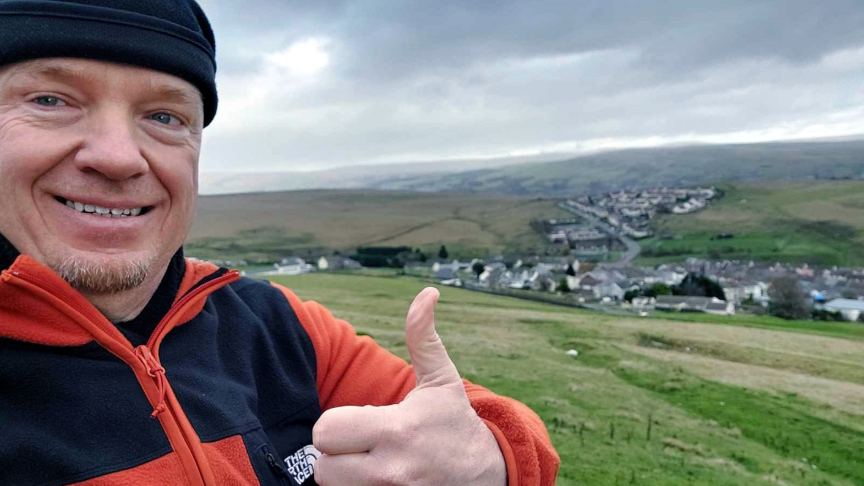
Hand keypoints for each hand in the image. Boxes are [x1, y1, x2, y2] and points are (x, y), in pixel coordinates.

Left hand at [313, 287, 506, 485]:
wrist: (487, 476)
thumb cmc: (454, 423)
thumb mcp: (441, 380)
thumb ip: (424, 338)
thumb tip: (427, 293)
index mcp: (399, 430)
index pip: (326, 431)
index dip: (334, 425)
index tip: (357, 422)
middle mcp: (392, 471)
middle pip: (322, 469)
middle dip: (334, 456)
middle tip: (357, 447)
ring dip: (344, 477)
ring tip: (368, 464)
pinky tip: (375, 479)